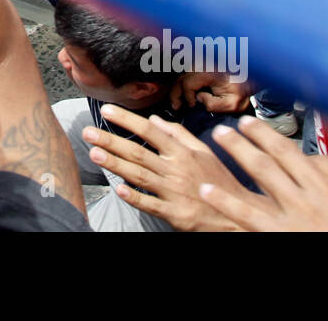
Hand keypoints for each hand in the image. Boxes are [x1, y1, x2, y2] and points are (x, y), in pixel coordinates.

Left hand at [82, 103, 262, 230]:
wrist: (239, 215)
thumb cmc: (221, 182)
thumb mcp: (205, 152)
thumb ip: (180, 134)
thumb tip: (156, 119)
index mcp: (183, 152)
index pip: (150, 131)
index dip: (127, 120)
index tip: (106, 110)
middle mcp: (176, 169)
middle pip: (138, 152)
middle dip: (111, 141)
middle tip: (88, 133)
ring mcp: (174, 192)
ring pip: (139, 175)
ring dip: (116, 165)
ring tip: (95, 154)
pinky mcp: (175, 214)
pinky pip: (151, 204)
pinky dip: (135, 197)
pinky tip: (119, 190)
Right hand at [169, 72, 253, 112]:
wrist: (251, 74)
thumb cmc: (243, 88)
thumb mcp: (232, 103)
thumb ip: (213, 105)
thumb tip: (198, 99)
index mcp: (208, 72)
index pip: (188, 83)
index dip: (187, 97)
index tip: (192, 106)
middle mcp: (202, 65)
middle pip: (180, 78)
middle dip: (175, 94)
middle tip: (176, 107)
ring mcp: (201, 64)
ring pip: (182, 75)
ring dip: (178, 89)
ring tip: (177, 103)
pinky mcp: (202, 65)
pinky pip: (188, 74)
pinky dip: (183, 84)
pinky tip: (185, 95)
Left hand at [199, 116, 327, 230]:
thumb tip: (315, 159)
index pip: (295, 153)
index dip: (270, 135)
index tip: (253, 123)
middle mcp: (311, 194)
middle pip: (274, 156)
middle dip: (250, 137)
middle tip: (231, 125)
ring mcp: (295, 214)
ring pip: (260, 174)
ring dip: (237, 152)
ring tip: (219, 137)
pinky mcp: (283, 235)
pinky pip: (248, 216)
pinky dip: (226, 201)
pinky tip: (207, 190)